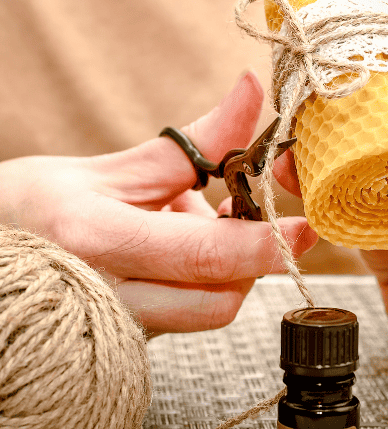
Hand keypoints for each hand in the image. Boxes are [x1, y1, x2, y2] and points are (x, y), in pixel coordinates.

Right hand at [0, 71, 316, 336]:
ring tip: (182, 227)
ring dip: (223, 268)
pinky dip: (200, 281)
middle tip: (230, 213)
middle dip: (247, 258)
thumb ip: (195, 141)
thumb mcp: (115, 168)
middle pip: (220, 300)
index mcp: (100, 241)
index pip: (203, 256)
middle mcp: (111, 297)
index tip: (307, 228)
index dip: (264, 245)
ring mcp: (121, 326)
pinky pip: (189, 316)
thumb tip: (252, 90)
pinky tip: (170, 252)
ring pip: (208, 310)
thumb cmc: (40, 205)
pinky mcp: (131, 338)